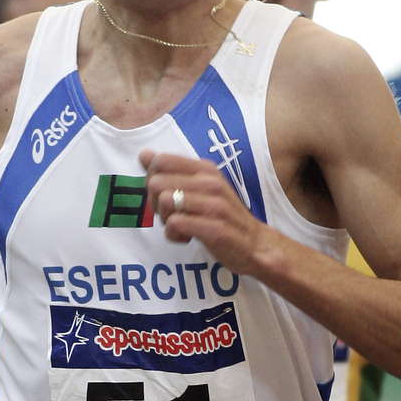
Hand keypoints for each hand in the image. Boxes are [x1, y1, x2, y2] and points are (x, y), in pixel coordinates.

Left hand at [139, 150, 269, 273]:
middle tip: (172, 215)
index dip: (152, 180)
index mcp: (206, 169)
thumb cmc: (223, 217)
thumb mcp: (203, 187)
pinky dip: (173, 235)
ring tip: (181, 226)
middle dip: (155, 203)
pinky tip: (187, 238)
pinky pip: (175, 224)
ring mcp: (213, 205)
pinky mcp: (214, 228)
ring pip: (164, 201)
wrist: (256, 245)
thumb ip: (175, 172)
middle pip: (156, 182)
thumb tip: (144, 155)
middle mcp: (210, 182)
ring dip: (165, 220)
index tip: (165, 195)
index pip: (161, 160)